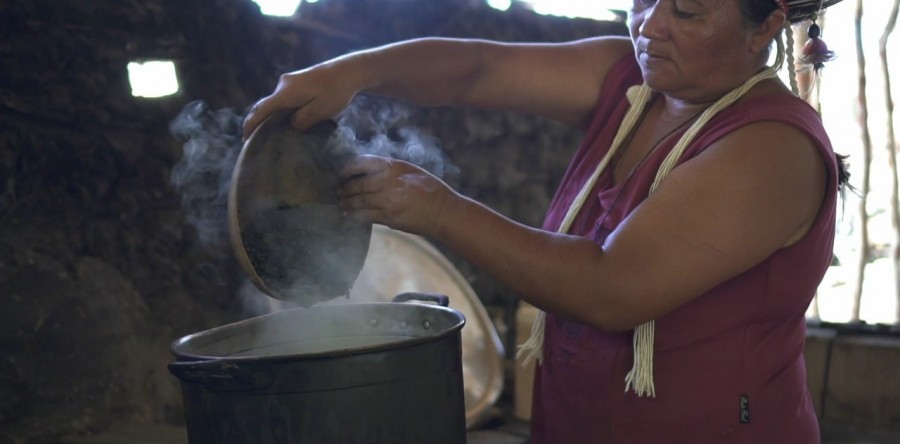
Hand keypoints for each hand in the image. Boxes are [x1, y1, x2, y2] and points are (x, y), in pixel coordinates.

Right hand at [242, 62, 357, 139]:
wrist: (348, 71)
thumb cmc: (336, 92)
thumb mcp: (320, 111)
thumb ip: (302, 121)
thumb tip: (291, 126)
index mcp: (286, 94)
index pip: (261, 110)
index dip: (251, 125)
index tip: (245, 139)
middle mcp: (283, 85)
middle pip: (265, 105)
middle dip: (259, 121)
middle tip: (256, 139)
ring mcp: (290, 81)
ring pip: (276, 102)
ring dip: (273, 116)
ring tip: (273, 132)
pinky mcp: (298, 81)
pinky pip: (284, 98)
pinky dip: (282, 109)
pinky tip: (288, 119)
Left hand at [338, 155, 456, 236]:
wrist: (442, 211)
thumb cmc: (429, 188)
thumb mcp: (410, 170)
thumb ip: (389, 169)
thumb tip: (368, 171)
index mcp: (393, 167)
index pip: (362, 163)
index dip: (348, 167)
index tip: (341, 171)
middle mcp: (388, 183)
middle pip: (357, 185)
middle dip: (345, 189)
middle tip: (339, 191)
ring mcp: (387, 202)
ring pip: (359, 202)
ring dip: (347, 203)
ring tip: (342, 203)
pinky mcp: (388, 218)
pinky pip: (366, 216)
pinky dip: (356, 215)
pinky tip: (350, 215)